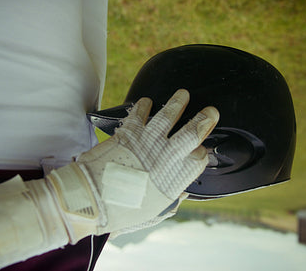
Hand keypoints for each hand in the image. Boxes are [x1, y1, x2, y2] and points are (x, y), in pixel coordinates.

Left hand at [47, 89, 218, 241]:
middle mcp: (166, 155)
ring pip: (167, 115)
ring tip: (183, 94)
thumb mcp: (154, 210)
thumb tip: (180, 193)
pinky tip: (147, 102)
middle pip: (192, 132)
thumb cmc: (123, 210)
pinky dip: (144, 105)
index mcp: (175, 176)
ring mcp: (147, 140)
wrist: (94, 199)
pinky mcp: (128, 132)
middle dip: (205, 119)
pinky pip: (139, 113)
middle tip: (211, 111)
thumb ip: (170, 198)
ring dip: (177, 103)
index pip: (199, 157)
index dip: (201, 152)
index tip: (200, 150)